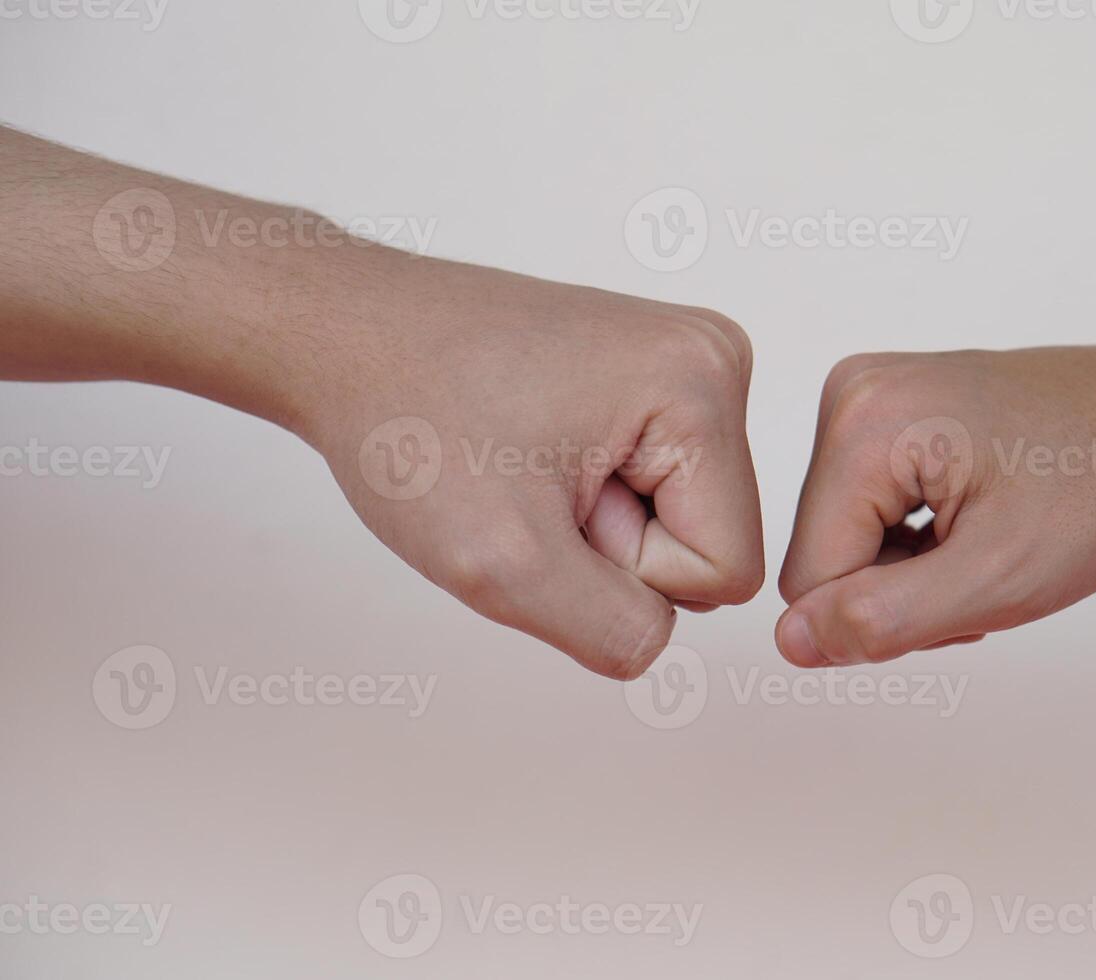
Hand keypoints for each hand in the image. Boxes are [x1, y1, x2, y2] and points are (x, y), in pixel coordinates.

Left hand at [293, 254, 763, 679]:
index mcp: (702, 384)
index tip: (546, 506)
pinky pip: (652, 488)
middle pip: (711, 543)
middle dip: (612, 548)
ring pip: (679, 521)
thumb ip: (616, 631)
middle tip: (526, 488)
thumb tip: (665, 635)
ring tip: (523, 468)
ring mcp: (683, 359)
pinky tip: (530, 453)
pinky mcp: (650, 372)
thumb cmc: (408, 424)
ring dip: (595, 526)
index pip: (724, 570)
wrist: (344, 336)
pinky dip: (588, 496)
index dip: (625, 572)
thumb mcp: (507, 564)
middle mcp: (714, 358)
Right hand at [775, 340, 1095, 666]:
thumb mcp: (996, 580)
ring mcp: (874, 393)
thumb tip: (788, 642)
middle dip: (903, 589)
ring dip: (918, 568)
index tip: (970, 589)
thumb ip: (882, 620)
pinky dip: (926, 535)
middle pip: (826, 555)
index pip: (809, 580)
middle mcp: (852, 394)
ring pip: (850, 537)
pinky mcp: (897, 404)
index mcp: (862, 427)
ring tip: (996, 541)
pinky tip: (987, 517)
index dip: (888, 614)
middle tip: (991, 567)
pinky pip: (872, 505)